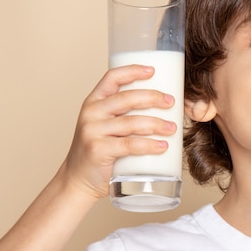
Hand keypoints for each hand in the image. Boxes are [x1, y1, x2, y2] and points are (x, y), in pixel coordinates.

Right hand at [61, 65, 176, 199]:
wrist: (78, 180)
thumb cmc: (99, 151)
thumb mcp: (105, 126)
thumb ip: (123, 115)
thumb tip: (161, 106)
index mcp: (93, 102)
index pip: (112, 78)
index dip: (132, 71)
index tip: (153, 70)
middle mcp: (91, 113)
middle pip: (127, 98)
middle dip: (153, 97)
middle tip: (171, 102)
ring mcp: (93, 131)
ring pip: (131, 122)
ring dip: (156, 123)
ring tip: (172, 128)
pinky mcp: (98, 150)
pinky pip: (129, 145)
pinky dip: (149, 145)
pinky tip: (162, 146)